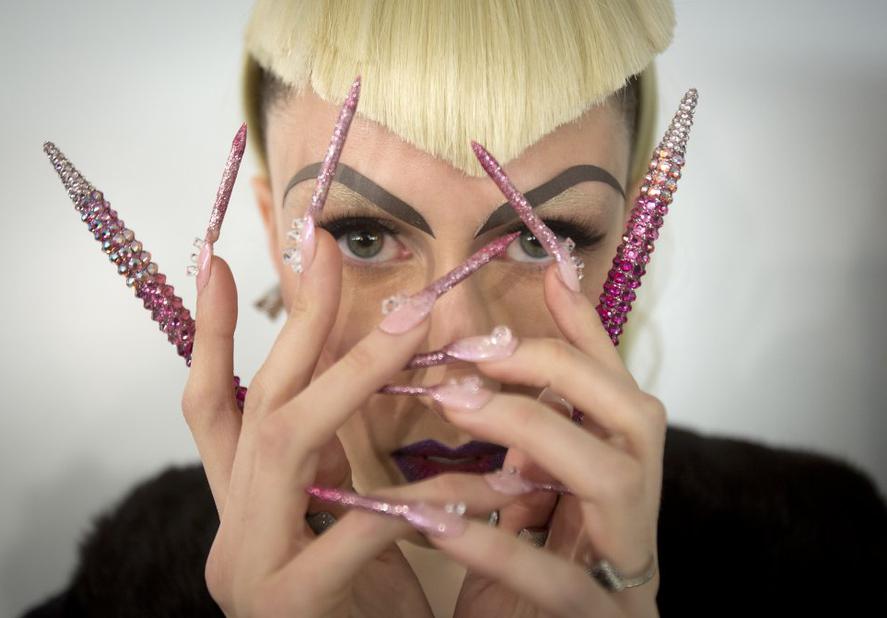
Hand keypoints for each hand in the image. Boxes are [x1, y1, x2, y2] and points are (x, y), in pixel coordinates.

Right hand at [182, 229, 438, 616]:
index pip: (208, 404)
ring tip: (410, 322)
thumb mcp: (337, 518)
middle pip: (255, 405)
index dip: (211, 333)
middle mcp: (229, 527)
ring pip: (285, 447)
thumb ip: (337, 456)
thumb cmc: (356, 606)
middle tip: (329, 251)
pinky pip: (353, 535)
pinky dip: (410, 499)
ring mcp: (248, 567)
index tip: (220, 258)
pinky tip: (466, 474)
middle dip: (297, 324)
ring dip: (351, 377)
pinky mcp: (286, 607)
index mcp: (239, 504)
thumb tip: (360, 371)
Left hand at [432, 263, 665, 617]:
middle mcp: (634, 515)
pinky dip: (496, 544)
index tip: (547, 270)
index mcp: (616, 479)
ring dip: (531, 430)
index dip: (584, 328)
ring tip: (453, 403)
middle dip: (557, 368)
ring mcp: (625, 574)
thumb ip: (507, 441)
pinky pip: (558, 583)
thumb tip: (473, 362)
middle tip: (475, 350)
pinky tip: (432, 516)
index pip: (614, 386)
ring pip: (616, 479)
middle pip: (637, 414)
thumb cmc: (523, 592)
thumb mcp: (515, 507)